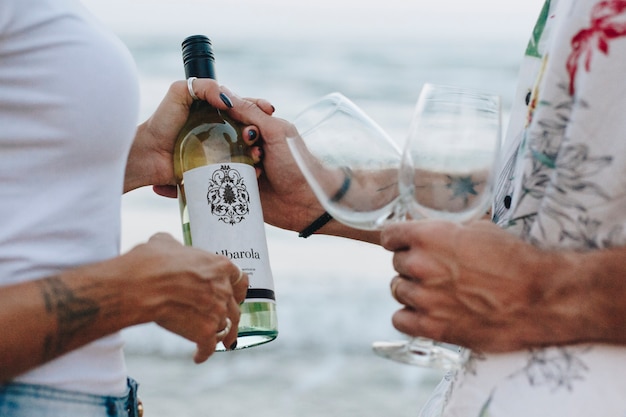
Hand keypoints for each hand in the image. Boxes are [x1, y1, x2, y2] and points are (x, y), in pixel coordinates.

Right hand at [122, 233, 247, 361]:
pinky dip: (204, 353)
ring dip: (224, 335)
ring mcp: (217, 312)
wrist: (140, 286)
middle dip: (230, 313)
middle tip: (226, 319)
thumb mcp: (164, 242)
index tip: (234, 294)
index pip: (239, 279)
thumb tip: (167, 245)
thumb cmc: (150, 261)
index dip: (236, 288)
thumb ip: (174, 246)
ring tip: (221, 342)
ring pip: (227, 327)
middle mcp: (223, 289)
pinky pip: (209, 346)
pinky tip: (198, 357)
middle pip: (234, 305)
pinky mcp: (205, 332)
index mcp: (219, 266)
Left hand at [124, 79, 272, 195]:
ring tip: (257, 154)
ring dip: (258, 152)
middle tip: (258, 134)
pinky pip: (240, 171)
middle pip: (250, 129)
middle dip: (261, 131)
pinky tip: (254, 170)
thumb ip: (204, 86)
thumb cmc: (162, 121)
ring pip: (249, 151)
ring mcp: (222, 153)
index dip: (258, 108)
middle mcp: (222, 131)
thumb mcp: (180, 92)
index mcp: (217, 112)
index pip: (244, 107)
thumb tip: (229, 99)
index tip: (268, 109)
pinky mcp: (218, 171)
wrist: (148, 154)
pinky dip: (250, 171)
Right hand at [223, 92, 339, 231]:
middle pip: (224, 132)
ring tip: (256, 165)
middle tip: (253, 144)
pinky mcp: (238, 183)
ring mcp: (243, 164)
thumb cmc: (296, 164)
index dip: (231, 112)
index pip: (235, 111)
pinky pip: (222, 175)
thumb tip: (225, 94)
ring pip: (221, 154)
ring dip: (234, 157)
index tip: (233, 116)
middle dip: (234, 137)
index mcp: (262, 127)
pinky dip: (230, 175)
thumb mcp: (276, 132)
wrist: (305, 203)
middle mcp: (250, 144)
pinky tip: (246, 178)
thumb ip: (251, 112)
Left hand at [380, 219, 574, 352]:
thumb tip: (431, 234)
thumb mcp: (480, 230)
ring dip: (412, 290)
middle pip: (397, 263)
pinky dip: (410, 317)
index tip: (404, 244)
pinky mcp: (433, 327)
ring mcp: (424, 298)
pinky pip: (400, 320)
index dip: (398, 239)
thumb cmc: (516, 260)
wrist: (542, 297)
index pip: (390, 235)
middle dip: (413, 265)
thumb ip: (447, 232)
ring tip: (437, 292)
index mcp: (429, 236)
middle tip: (436, 270)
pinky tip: (426, 313)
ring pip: (397, 290)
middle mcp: (421, 265)